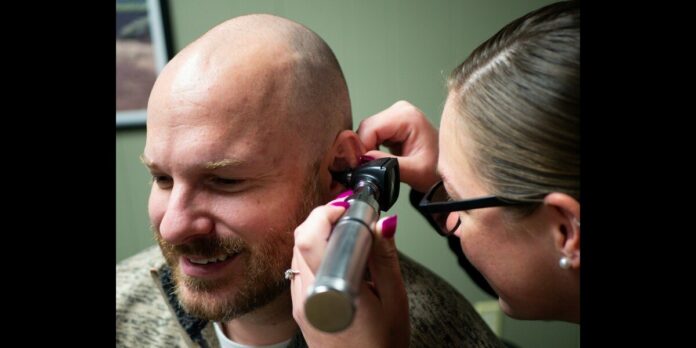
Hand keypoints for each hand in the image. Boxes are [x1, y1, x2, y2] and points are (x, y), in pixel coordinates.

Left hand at [290, 195, 409, 347]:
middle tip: (350, 214)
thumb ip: (385, 258)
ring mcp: (300, 303)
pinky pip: (300, 269)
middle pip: (300, 239)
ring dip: (319, 235)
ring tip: (349, 237)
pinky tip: (340, 259)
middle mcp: (306, 296)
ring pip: (297, 252)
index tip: (351, 205)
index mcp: (330, 291)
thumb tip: (384, 222)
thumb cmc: (381, 347)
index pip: (311, 236)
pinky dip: (316, 255)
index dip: (329, 212)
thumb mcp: (394, 299)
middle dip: (323, 218)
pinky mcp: (299, 309)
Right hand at [357, 100, 439, 191]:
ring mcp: (396, 115)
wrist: (445, 171)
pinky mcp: (393, 123)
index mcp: (408, 116)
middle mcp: (400, 110)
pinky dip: (371, 148)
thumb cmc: (437, 169)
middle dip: (364, 149)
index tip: (362, 166)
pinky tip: (380, 158)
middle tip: (370, 168)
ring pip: (366, 131)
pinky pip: (372, 134)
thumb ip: (387, 163)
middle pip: (366, 128)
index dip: (362, 148)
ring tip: (378, 164)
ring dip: (367, 149)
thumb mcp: (414, 171)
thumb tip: (363, 159)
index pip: (370, 128)